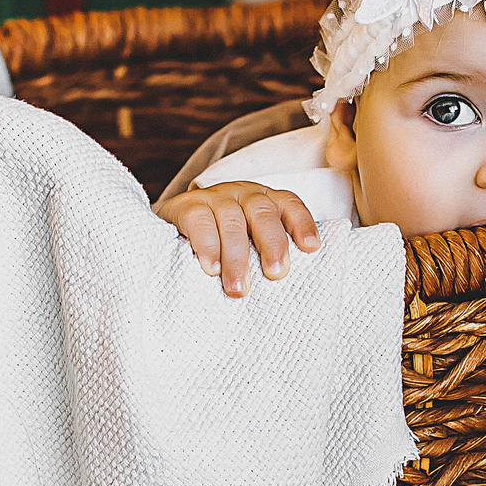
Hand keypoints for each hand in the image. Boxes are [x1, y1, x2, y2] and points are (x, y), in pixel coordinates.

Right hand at [157, 181, 319, 297]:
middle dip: (272, 244)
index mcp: (265, 201)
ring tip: (239, 288)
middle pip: (263, 213)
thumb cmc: (223, 243)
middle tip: (275, 274)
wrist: (173, 228)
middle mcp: (243, 195)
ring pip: (232, 221)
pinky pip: (200, 222)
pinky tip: (211, 268)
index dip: (302, 224)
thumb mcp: (250, 244)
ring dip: (237, 256)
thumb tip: (292, 289)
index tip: (311, 248)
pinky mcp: (188, 206)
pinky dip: (208, 246)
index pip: (289, 205)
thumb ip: (267, 255)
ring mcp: (215, 198)